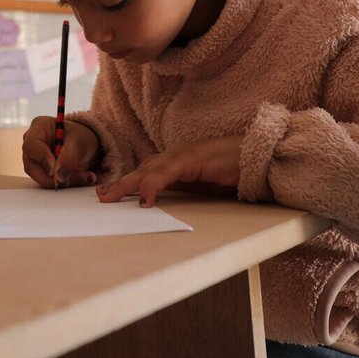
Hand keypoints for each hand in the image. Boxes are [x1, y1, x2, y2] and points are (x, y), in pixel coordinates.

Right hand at [23, 116, 100, 188]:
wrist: (84, 144)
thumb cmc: (79, 136)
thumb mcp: (79, 142)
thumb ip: (69, 158)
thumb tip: (59, 177)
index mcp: (38, 128)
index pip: (31, 145)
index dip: (42, 158)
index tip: (54, 170)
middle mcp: (32, 145)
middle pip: (32, 166)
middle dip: (55, 177)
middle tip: (78, 177)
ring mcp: (35, 160)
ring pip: (42, 178)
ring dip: (65, 182)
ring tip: (85, 176)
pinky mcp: (42, 173)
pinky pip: (50, 183)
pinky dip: (67, 183)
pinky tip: (83, 177)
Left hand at [95, 136, 242, 206]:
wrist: (258, 157)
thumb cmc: (232, 171)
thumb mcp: (202, 183)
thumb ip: (183, 188)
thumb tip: (163, 201)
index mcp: (176, 161)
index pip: (146, 171)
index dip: (127, 182)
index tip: (109, 193)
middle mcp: (175, 155)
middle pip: (141, 170)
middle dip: (120, 183)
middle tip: (100, 197)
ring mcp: (183, 155)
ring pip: (147, 171)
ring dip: (127, 184)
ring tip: (110, 197)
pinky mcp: (192, 160)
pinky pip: (167, 174)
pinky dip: (152, 185)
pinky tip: (144, 198)